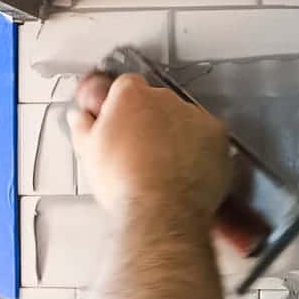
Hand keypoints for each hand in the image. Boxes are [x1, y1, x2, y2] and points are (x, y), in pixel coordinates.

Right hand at [68, 72, 230, 229]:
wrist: (162, 211)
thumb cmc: (125, 184)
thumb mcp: (88, 153)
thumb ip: (83, 126)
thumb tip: (80, 117)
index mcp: (131, 95)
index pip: (124, 87)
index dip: (120, 107)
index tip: (118, 123)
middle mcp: (165, 98)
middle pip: (155, 102)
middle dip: (149, 121)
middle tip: (139, 151)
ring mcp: (194, 115)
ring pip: (183, 119)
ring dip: (175, 135)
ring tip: (163, 166)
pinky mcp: (218, 135)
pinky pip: (206, 137)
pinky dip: (199, 149)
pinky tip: (184, 170)